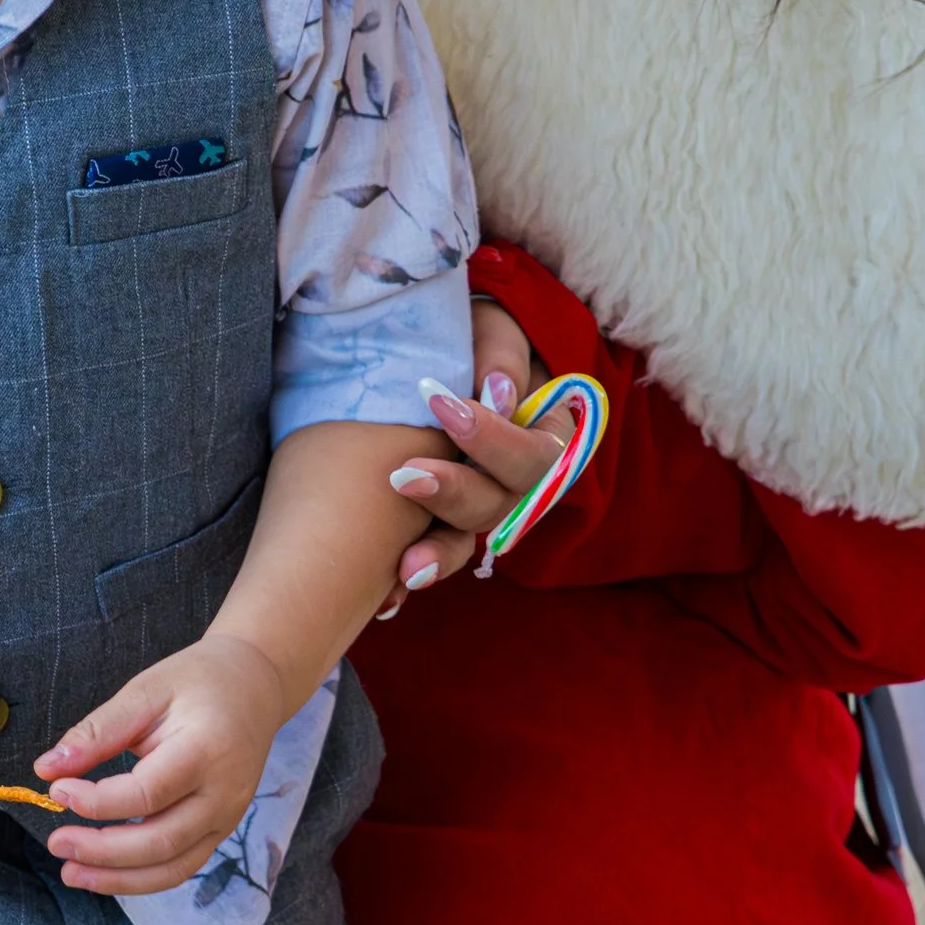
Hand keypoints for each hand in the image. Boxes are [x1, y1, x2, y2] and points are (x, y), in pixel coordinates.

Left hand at [36, 636, 290, 897]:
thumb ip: (97, 732)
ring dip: (118, 879)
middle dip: (101, 851)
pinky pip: (181, 868)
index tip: (57, 790)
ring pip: (172, 868)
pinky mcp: (222, 830)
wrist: (254, 687)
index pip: (147, 793)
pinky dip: (141, 879)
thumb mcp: (145, 692)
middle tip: (56, 843)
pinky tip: (104, 874)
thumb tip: (46, 768)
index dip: (97, 802)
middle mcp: (224, 793)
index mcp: (207, 750)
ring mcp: (228, 818)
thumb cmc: (197, 683)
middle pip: (159, 841)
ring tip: (72, 872)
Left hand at [377, 322, 575, 607]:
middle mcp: (513, 476)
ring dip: (437, 553)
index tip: (442, 407)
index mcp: (540, 430)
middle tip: (405, 475)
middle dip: (456, 493)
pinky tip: (384, 599)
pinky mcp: (436, 518)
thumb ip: (500, 354)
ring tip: (404, 567)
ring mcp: (475, 501)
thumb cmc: (464, 330)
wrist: (420, 343)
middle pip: (501, 501)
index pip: (535, 453)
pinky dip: (408, 573)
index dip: (495, 441)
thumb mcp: (489, 325)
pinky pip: (430, 553)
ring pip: (467, 539)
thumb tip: (498, 392)